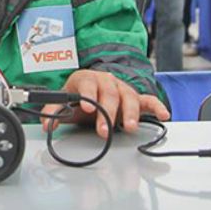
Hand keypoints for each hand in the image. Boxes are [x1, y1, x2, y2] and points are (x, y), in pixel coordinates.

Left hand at [41, 69, 169, 139]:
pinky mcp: (135, 98)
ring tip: (129, 128)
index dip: (88, 95)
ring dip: (129, 113)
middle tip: (103, 131)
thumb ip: (53, 112)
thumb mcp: (63, 103)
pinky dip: (156, 106)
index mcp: (87, 79)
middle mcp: (107, 81)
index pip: (88, 84)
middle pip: (109, 94)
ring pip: (129, 97)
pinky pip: (148, 100)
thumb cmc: (78, 97)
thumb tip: (46, 125)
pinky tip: (164, 114)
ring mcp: (122, 89)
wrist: (91, 91)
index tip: (87, 107)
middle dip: (107, 113)